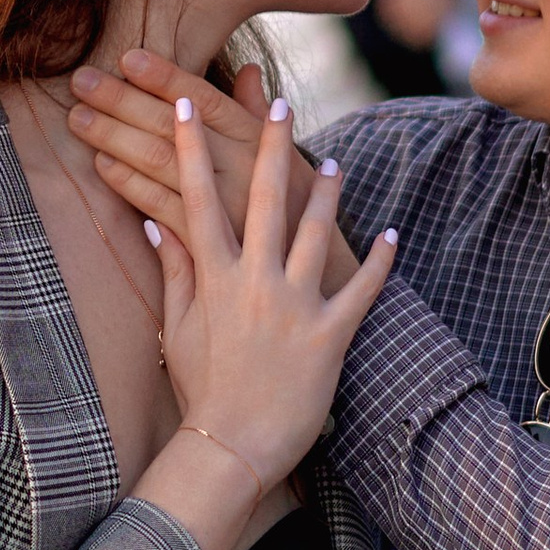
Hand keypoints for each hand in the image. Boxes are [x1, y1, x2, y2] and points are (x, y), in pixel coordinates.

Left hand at [70, 49, 327, 251]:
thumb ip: (257, 116)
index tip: (127, 57)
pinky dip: (131, 185)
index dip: (165, 77)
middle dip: (124, 101)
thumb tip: (248, 70)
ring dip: (116, 137)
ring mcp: (227, 208)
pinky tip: (103, 165)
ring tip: (80, 118)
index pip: (204, 99)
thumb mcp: (290, 159)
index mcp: (259, 142)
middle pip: (173, 127)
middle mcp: (243, 169)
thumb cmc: (302, 213)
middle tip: (81, 81)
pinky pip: (162, 208)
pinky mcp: (212, 246)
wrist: (324, 283)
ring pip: (162, 163)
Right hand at [150, 95, 394, 503]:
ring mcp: (296, 307)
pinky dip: (381, 261)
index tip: (187, 106)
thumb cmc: (201, 390)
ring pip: (316, 233)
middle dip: (271, 146)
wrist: (231, 447)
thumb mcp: (178, 328)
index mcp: (214, 277)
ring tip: (333, 162)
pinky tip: (393, 233)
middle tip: (279, 102)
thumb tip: (157, 222)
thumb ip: (174, 271)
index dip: (193, 148)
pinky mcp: (331, 335)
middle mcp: (255, 282)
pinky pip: (362, 289)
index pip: (198, 199)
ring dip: (328, 193)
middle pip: (265, 199)